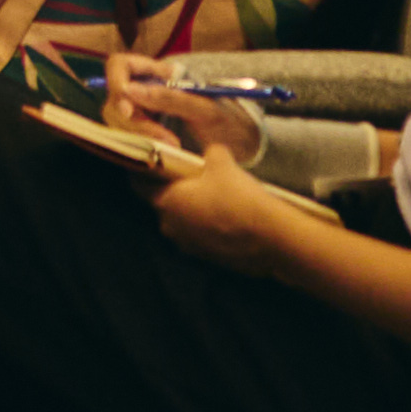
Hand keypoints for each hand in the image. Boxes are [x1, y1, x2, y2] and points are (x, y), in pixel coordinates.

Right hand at [100, 53, 265, 168]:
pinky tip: (162, 154)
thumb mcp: (206, 108)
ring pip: (117, 122)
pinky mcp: (145, 139)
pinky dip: (141, 147)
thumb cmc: (230, 121)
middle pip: (114, 98)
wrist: (246, 149)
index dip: (116, 81)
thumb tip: (129, 91)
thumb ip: (170, 97)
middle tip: (161, 138)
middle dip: (132, 119)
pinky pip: (128, 140)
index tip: (129, 106)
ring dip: (138, 135)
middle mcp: (144, 93)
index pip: (120, 66)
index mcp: (157, 75)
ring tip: (170, 147)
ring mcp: (142, 116)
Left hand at [143, 130, 326, 280]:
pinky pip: (202, 238)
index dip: (144, 171)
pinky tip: (228, 218)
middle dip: (173, 191)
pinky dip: (209, 228)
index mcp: (165, 202)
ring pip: (183, 223)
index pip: (139, 184)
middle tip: (190, 177)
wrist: (271, 237)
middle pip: (163, 204)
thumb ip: (210, 153)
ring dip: (192, 212)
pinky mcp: (209, 259)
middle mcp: (171, 227)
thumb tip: (212, 152)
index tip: (152, 162)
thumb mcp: (222, 163)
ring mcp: (189, 247)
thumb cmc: (238, 196)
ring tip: (212, 198)